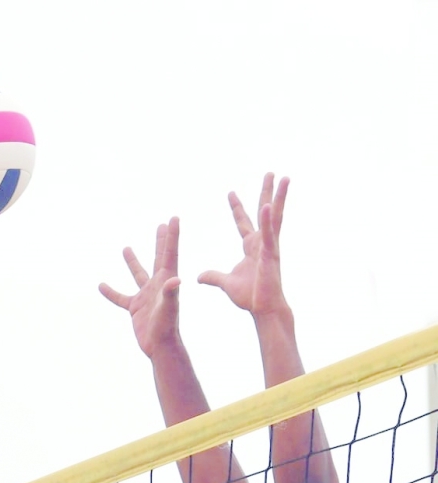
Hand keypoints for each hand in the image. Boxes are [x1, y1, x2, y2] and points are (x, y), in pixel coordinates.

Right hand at [99, 218, 181, 358]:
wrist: (160, 346)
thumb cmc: (167, 327)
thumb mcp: (169, 308)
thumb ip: (170, 292)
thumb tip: (174, 279)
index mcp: (167, 280)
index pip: (169, 253)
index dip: (172, 235)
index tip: (174, 218)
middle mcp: (157, 285)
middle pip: (159, 257)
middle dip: (161, 241)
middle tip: (162, 225)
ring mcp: (146, 296)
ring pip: (138, 274)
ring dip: (133, 261)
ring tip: (126, 248)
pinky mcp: (135, 307)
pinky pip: (120, 297)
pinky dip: (111, 292)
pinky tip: (101, 286)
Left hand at [198, 174, 289, 316]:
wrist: (262, 309)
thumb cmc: (250, 297)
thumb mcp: (226, 283)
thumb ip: (214, 277)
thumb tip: (199, 276)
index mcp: (251, 247)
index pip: (243, 223)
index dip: (237, 208)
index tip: (231, 192)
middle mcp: (262, 243)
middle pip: (264, 212)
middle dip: (266, 192)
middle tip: (270, 173)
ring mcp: (269, 247)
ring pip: (274, 216)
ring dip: (278, 197)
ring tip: (283, 177)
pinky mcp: (271, 255)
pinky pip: (270, 234)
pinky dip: (267, 220)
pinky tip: (267, 205)